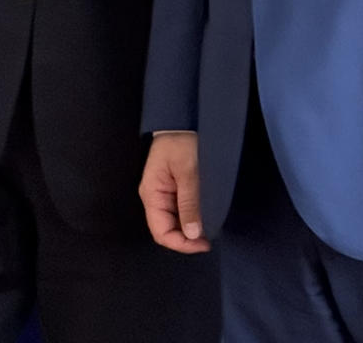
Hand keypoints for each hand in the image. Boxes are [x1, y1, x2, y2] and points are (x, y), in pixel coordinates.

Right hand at [139, 132, 209, 252]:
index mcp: (152, 194)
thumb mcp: (189, 171)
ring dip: (191, 228)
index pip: (161, 232)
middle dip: (187, 238)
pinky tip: (206, 216)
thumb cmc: (183, 140)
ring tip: (211, 227)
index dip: (181, 243)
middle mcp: (155, 197)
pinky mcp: (175, 188)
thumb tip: (192, 233)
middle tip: (210, 237)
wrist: (185, 119)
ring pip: (175, 222)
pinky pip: (181, 210)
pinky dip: (193, 216)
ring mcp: (165, 193)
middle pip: (168, 229)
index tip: (204, 243)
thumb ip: (189, 203)